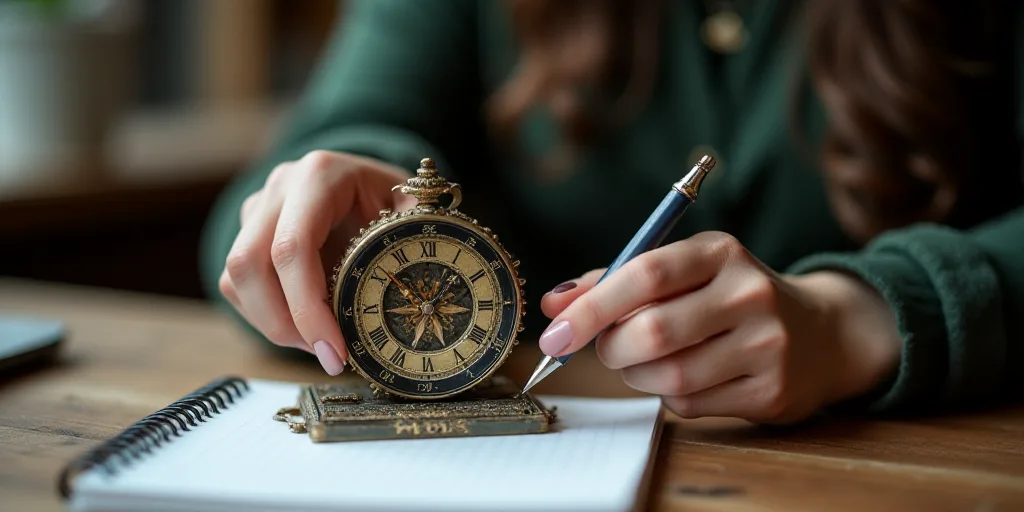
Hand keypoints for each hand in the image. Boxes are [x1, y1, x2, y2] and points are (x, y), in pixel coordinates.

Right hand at [218, 150, 415, 374]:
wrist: (370, 182)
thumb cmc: (393, 200)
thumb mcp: (413, 211)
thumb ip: (412, 243)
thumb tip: (413, 296)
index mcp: (320, 175)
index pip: (293, 246)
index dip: (307, 307)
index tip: (334, 352)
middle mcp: (280, 187)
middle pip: (249, 264)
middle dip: (284, 324)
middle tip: (327, 357)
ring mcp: (257, 208)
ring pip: (235, 278)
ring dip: (274, 325)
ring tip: (321, 345)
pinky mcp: (246, 233)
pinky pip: (236, 286)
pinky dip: (266, 318)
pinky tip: (305, 329)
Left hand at [539, 231, 901, 423]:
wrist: (822, 334)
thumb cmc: (728, 297)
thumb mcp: (683, 272)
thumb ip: (616, 281)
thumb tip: (555, 305)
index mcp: (720, 252)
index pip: (645, 272)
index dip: (592, 305)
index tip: (556, 332)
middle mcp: (749, 293)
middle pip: (651, 332)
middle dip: (611, 348)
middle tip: (607, 348)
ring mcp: (766, 344)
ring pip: (667, 376)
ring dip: (637, 376)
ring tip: (646, 362)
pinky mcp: (771, 391)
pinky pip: (690, 404)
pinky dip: (670, 396)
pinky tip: (687, 377)